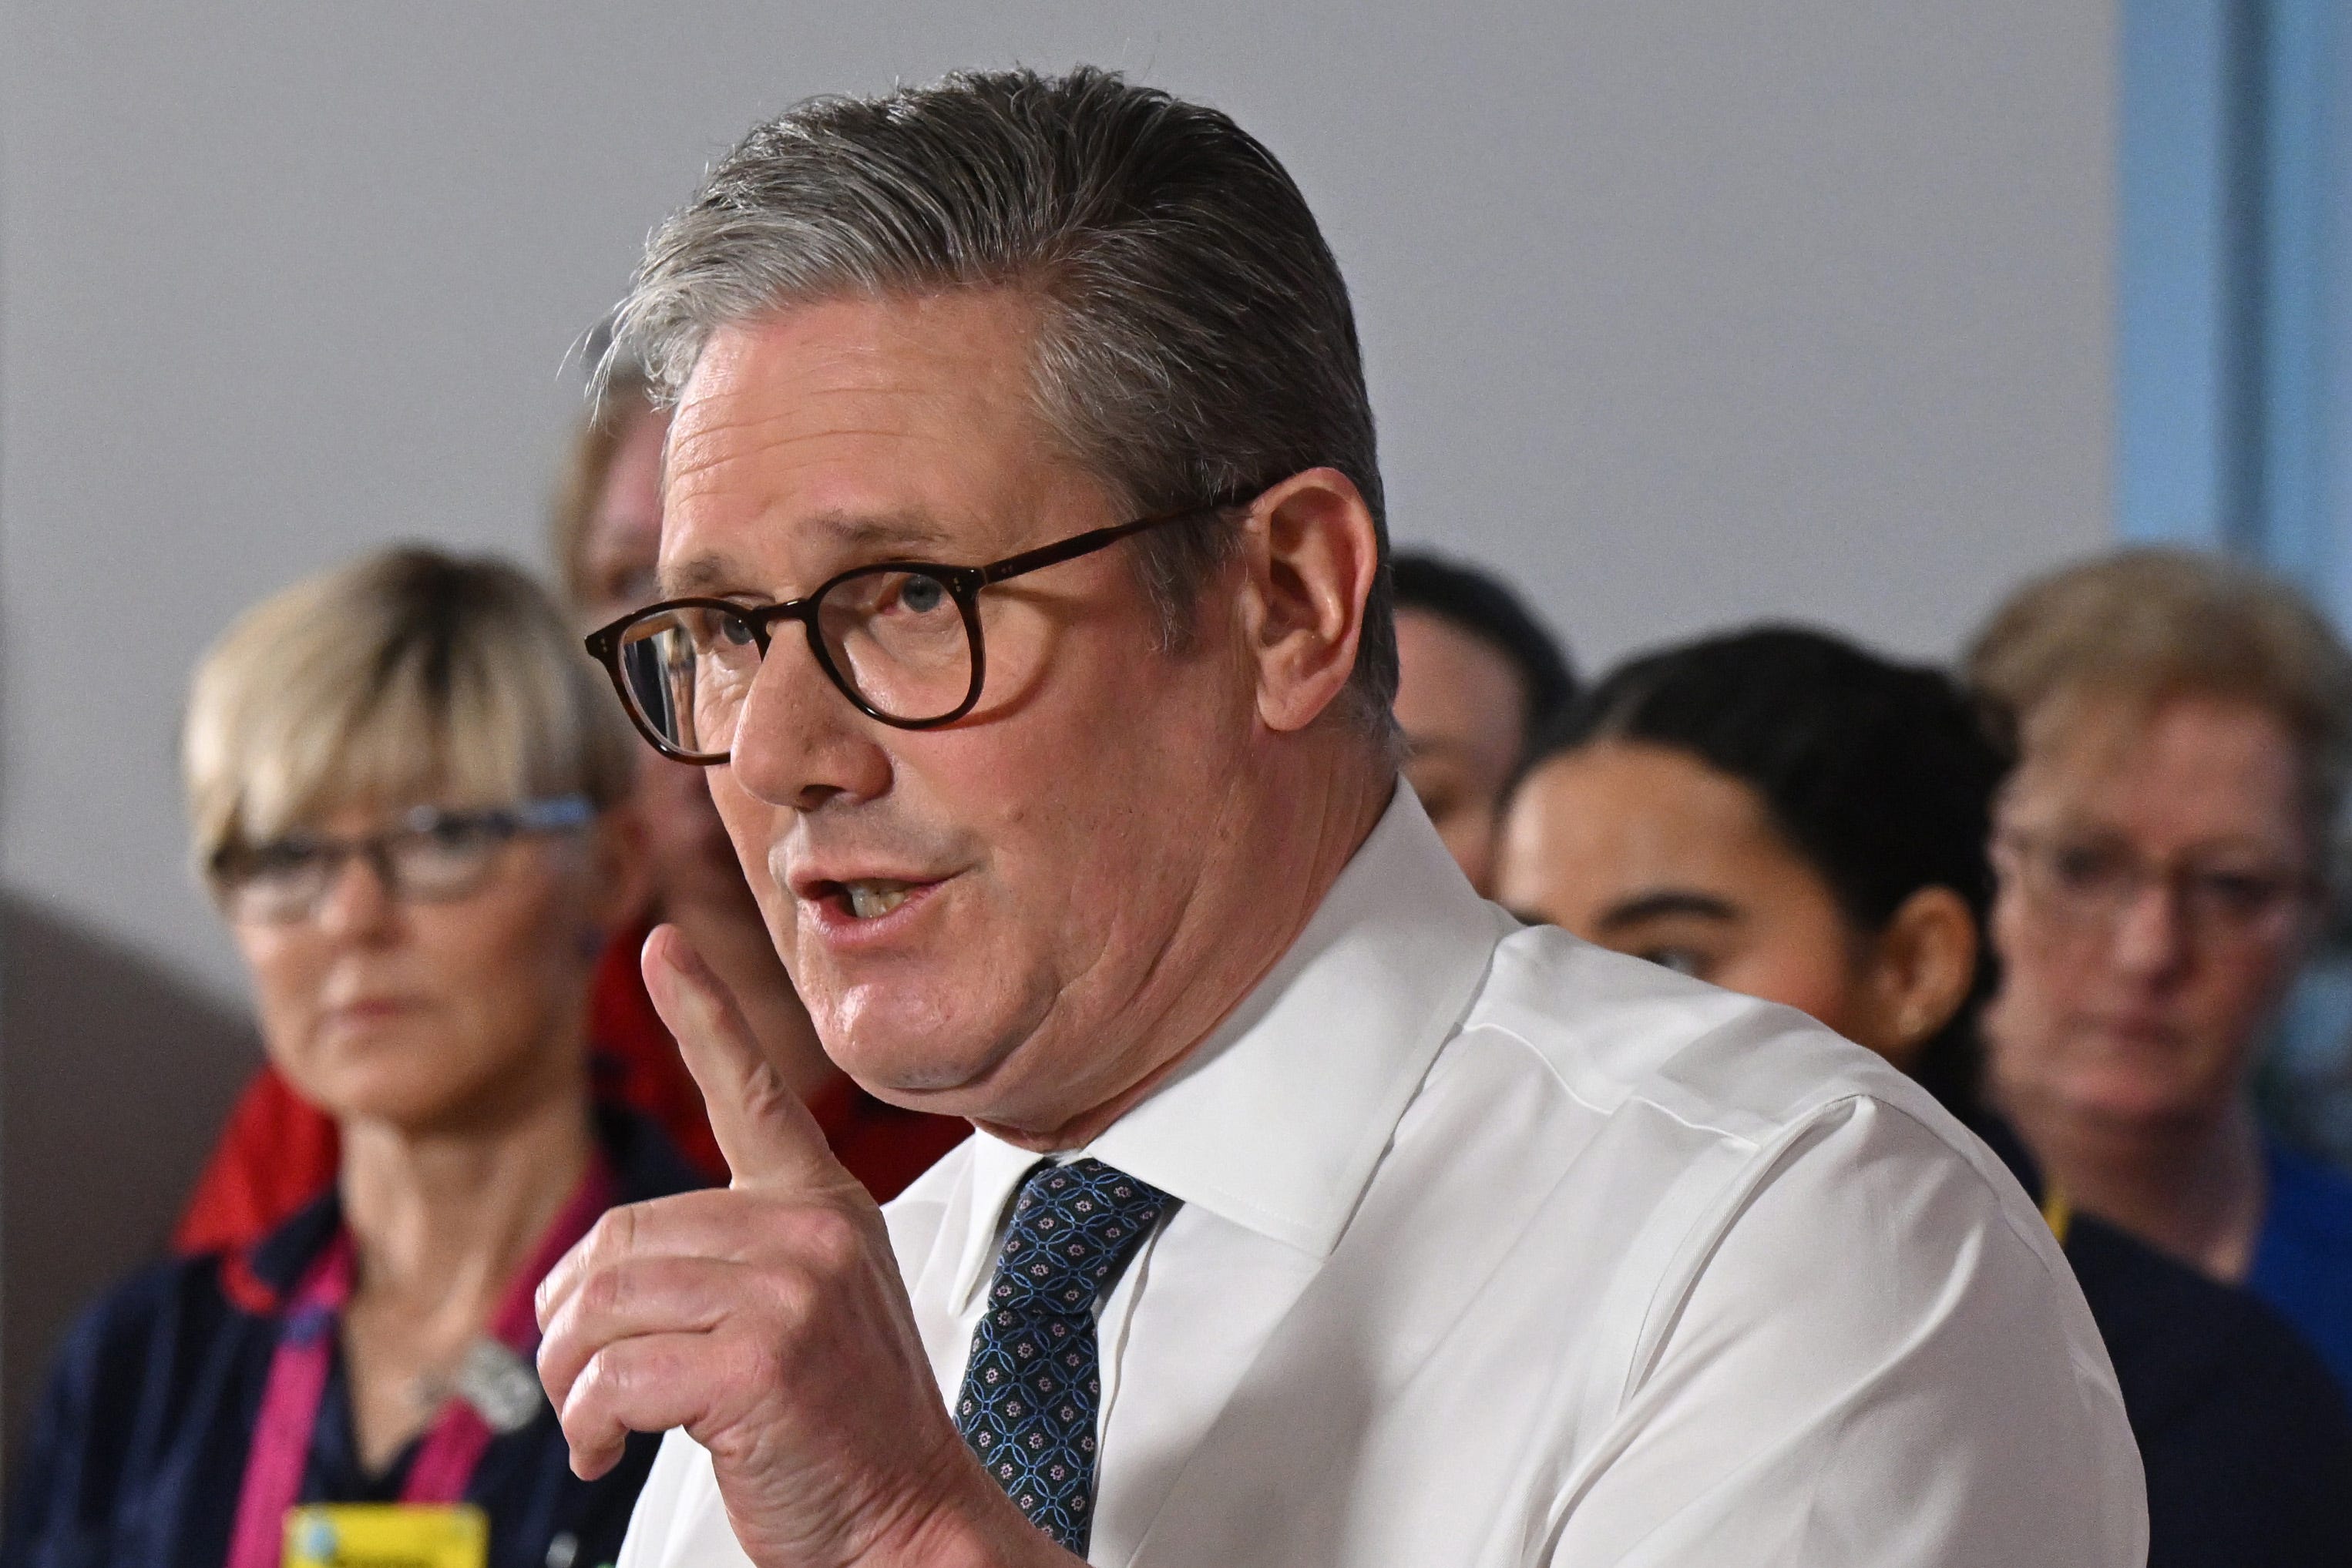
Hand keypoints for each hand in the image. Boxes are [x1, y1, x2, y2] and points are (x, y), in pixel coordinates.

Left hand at [535, 926, 1068, 1567]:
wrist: (908, 1525)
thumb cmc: (848, 1434)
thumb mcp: (811, 1312)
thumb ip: (735, 1260)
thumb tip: (599, 1273)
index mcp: (823, 1208)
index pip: (757, 1090)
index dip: (704, 1011)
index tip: (661, 947)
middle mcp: (811, 1232)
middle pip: (621, 1233)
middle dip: (576, 1321)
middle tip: (590, 1381)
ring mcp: (791, 1291)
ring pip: (602, 1302)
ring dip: (573, 1380)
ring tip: (604, 1422)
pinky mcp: (758, 1361)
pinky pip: (611, 1371)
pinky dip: (590, 1422)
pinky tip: (615, 1447)